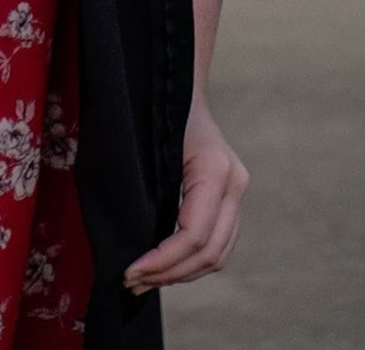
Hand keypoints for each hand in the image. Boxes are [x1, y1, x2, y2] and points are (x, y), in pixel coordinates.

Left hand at [124, 86, 248, 292]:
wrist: (176, 81)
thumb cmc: (150, 106)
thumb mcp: (141, 140)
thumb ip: (142, 185)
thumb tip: (126, 235)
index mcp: (214, 169)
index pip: (192, 234)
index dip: (162, 260)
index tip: (130, 272)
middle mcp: (234, 182)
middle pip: (210, 251)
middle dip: (169, 274)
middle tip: (131, 283)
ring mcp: (238, 190)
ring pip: (219, 253)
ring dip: (182, 273)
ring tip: (145, 280)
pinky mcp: (232, 195)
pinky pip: (220, 241)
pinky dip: (193, 260)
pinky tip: (164, 265)